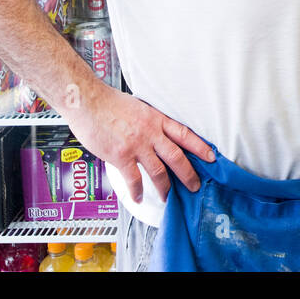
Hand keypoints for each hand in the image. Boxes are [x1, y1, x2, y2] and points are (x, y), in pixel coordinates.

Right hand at [62, 81, 214, 203]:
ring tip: (168, 198)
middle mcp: (150, 132)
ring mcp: (136, 145)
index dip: (200, 147)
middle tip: (195, 187)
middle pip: (177, 157)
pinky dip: (137, 191)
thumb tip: (157, 135)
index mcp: (156, 119)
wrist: (87, 101)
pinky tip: (139, 197)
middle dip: (189, 174)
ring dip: (165, 188)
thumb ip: (149, 122)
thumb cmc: (109, 103)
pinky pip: (134, 178)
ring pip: (159, 171)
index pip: (184, 134)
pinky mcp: (121, 156)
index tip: (212, 157)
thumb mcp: (138, 107)